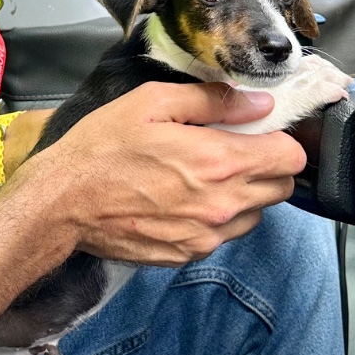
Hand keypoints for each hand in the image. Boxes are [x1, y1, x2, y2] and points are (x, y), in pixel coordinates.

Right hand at [14, 81, 305, 266]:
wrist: (63, 204)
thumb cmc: (102, 148)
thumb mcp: (153, 103)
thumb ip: (212, 101)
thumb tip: (259, 103)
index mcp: (219, 161)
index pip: (291, 157)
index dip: (279, 138)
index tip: (258, 131)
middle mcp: (222, 205)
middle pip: (282, 188)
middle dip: (266, 166)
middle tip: (232, 149)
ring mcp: (207, 235)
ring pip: (257, 214)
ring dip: (244, 194)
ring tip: (204, 176)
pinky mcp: (188, 253)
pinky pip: (224, 234)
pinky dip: (216, 216)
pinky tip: (183, 198)